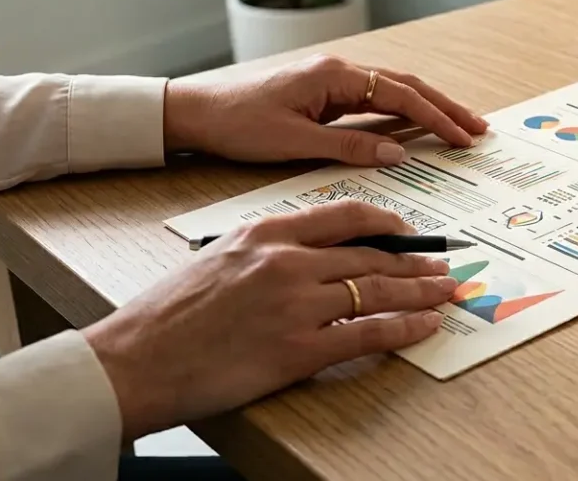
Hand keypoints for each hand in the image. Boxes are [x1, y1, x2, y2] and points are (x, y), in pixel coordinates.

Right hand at [83, 201, 455, 440]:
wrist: (133, 360)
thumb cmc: (165, 316)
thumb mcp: (216, 259)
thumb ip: (264, 251)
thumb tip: (307, 257)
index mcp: (265, 233)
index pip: (344, 216)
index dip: (386, 222)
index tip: (407, 230)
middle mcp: (286, 261)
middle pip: (370, 254)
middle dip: (414, 261)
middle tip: (442, 264)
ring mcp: (295, 305)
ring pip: (378, 291)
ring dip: (420, 292)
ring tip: (445, 292)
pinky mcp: (298, 350)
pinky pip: (368, 334)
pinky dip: (405, 329)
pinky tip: (426, 326)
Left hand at [162, 54, 488, 165]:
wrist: (194, 112)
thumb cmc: (236, 125)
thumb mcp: (293, 142)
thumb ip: (349, 146)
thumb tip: (399, 152)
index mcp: (334, 76)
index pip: (401, 95)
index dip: (437, 118)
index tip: (465, 138)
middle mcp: (338, 70)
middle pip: (406, 86)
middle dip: (446, 106)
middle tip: (479, 128)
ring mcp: (331, 79)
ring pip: (392, 90)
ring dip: (428, 107)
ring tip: (459, 125)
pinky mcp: (323, 92)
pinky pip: (373, 99)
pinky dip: (402, 111)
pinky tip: (416, 125)